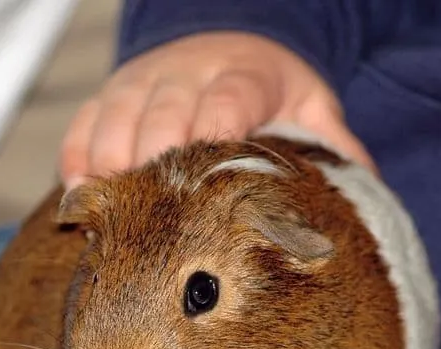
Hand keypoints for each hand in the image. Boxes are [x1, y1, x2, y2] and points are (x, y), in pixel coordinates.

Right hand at [60, 31, 375, 187]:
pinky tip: (81, 193)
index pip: (228, 99)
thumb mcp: (309, 107)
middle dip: (156, 159)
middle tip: (157, 213)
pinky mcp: (110, 95)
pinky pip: (83, 124)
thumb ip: (331, 146)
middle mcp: (187, 71)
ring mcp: (143, 81)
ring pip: (116, 117)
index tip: (208, 174)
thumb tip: (364, 191)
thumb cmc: (267, 90)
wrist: (223, 42)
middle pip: (164, 111)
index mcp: (244, 75)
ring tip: (112, 211)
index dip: (215, 132)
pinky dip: (76, 158)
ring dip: (110, 164)